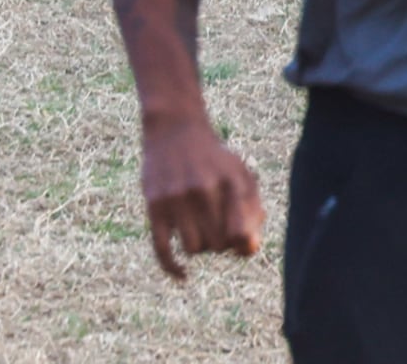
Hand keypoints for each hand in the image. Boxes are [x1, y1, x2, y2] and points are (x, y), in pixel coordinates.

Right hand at [139, 113, 264, 280]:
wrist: (175, 131)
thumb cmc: (214, 160)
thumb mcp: (240, 174)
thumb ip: (251, 210)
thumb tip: (249, 250)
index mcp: (232, 182)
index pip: (241, 232)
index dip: (243, 243)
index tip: (239, 238)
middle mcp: (205, 191)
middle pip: (219, 244)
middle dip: (221, 244)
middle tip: (217, 228)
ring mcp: (177, 199)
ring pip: (194, 249)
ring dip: (200, 248)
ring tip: (200, 231)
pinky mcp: (154, 206)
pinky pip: (162, 250)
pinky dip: (173, 268)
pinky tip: (183, 276)